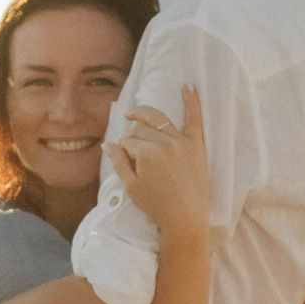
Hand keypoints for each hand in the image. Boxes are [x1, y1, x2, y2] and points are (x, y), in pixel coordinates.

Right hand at [109, 85, 208, 237]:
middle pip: (141, 130)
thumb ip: (119, 163)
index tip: (124, 158)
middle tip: (130, 147)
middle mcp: (164, 142)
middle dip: (132, 136)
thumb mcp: (131, 187)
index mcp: (146, 152)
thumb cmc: (156, 206)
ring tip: (135, 114)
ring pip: (159, 121)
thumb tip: (107, 144)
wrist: (186, 218)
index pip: (128, 141)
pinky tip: (189, 85)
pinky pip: (195, 118)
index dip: (123, 148)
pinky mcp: (197, 145)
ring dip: (145, 115)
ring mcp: (182, 141)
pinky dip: (192, 101)